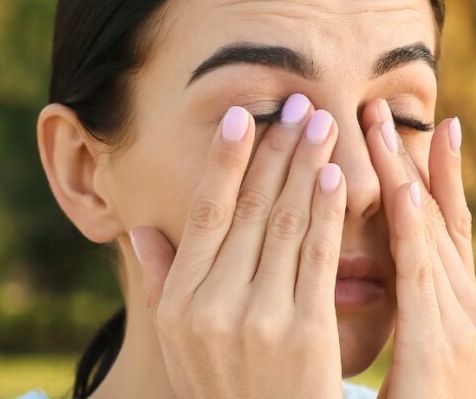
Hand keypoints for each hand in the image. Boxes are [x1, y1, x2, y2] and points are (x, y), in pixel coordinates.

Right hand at [130, 94, 346, 398]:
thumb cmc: (227, 391)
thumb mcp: (179, 345)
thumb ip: (162, 283)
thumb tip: (138, 230)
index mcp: (179, 303)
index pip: (205, 215)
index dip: (225, 162)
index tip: (243, 116)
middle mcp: (211, 305)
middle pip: (249, 209)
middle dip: (276, 150)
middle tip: (298, 104)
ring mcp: (258, 318)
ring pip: (284, 222)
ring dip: (306, 166)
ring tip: (323, 123)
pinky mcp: (304, 332)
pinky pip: (316, 256)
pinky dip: (326, 211)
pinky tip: (337, 175)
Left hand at [362, 99, 475, 398]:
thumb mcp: (405, 340)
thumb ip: (396, 296)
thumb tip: (360, 253)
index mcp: (452, 301)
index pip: (439, 222)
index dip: (429, 172)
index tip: (419, 123)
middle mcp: (464, 303)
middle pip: (436, 216)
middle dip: (410, 159)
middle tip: (385, 105)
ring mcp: (460, 322)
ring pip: (431, 233)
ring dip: (409, 176)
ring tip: (388, 126)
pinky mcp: (444, 345)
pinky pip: (423, 277)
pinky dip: (416, 231)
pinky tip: (402, 191)